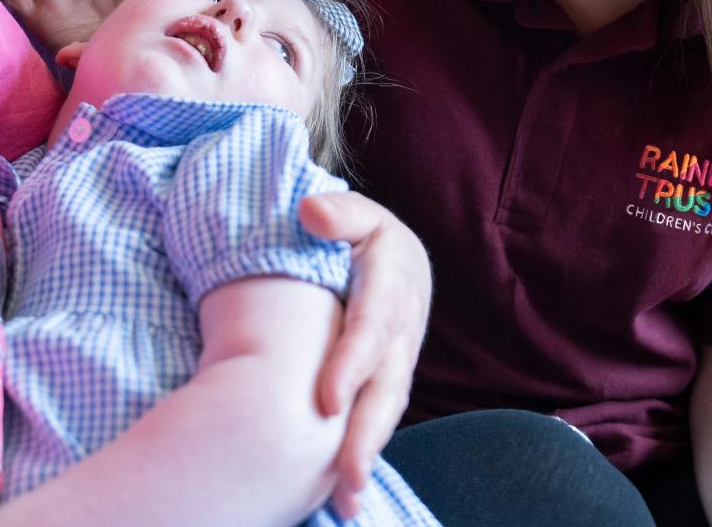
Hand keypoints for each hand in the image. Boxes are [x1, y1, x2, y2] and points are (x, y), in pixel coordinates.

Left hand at [297, 191, 431, 520]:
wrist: (399, 260)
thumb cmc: (363, 235)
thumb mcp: (357, 214)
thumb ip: (338, 214)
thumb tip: (310, 213)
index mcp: (394, 284)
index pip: (371, 329)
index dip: (351, 365)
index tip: (325, 401)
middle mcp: (401, 332)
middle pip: (385, 386)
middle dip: (366, 432)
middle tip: (346, 474)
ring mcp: (398, 362)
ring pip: (386, 412)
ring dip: (367, 454)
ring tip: (347, 497)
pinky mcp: (388, 384)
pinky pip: (378, 421)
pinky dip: (363, 456)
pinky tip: (344, 496)